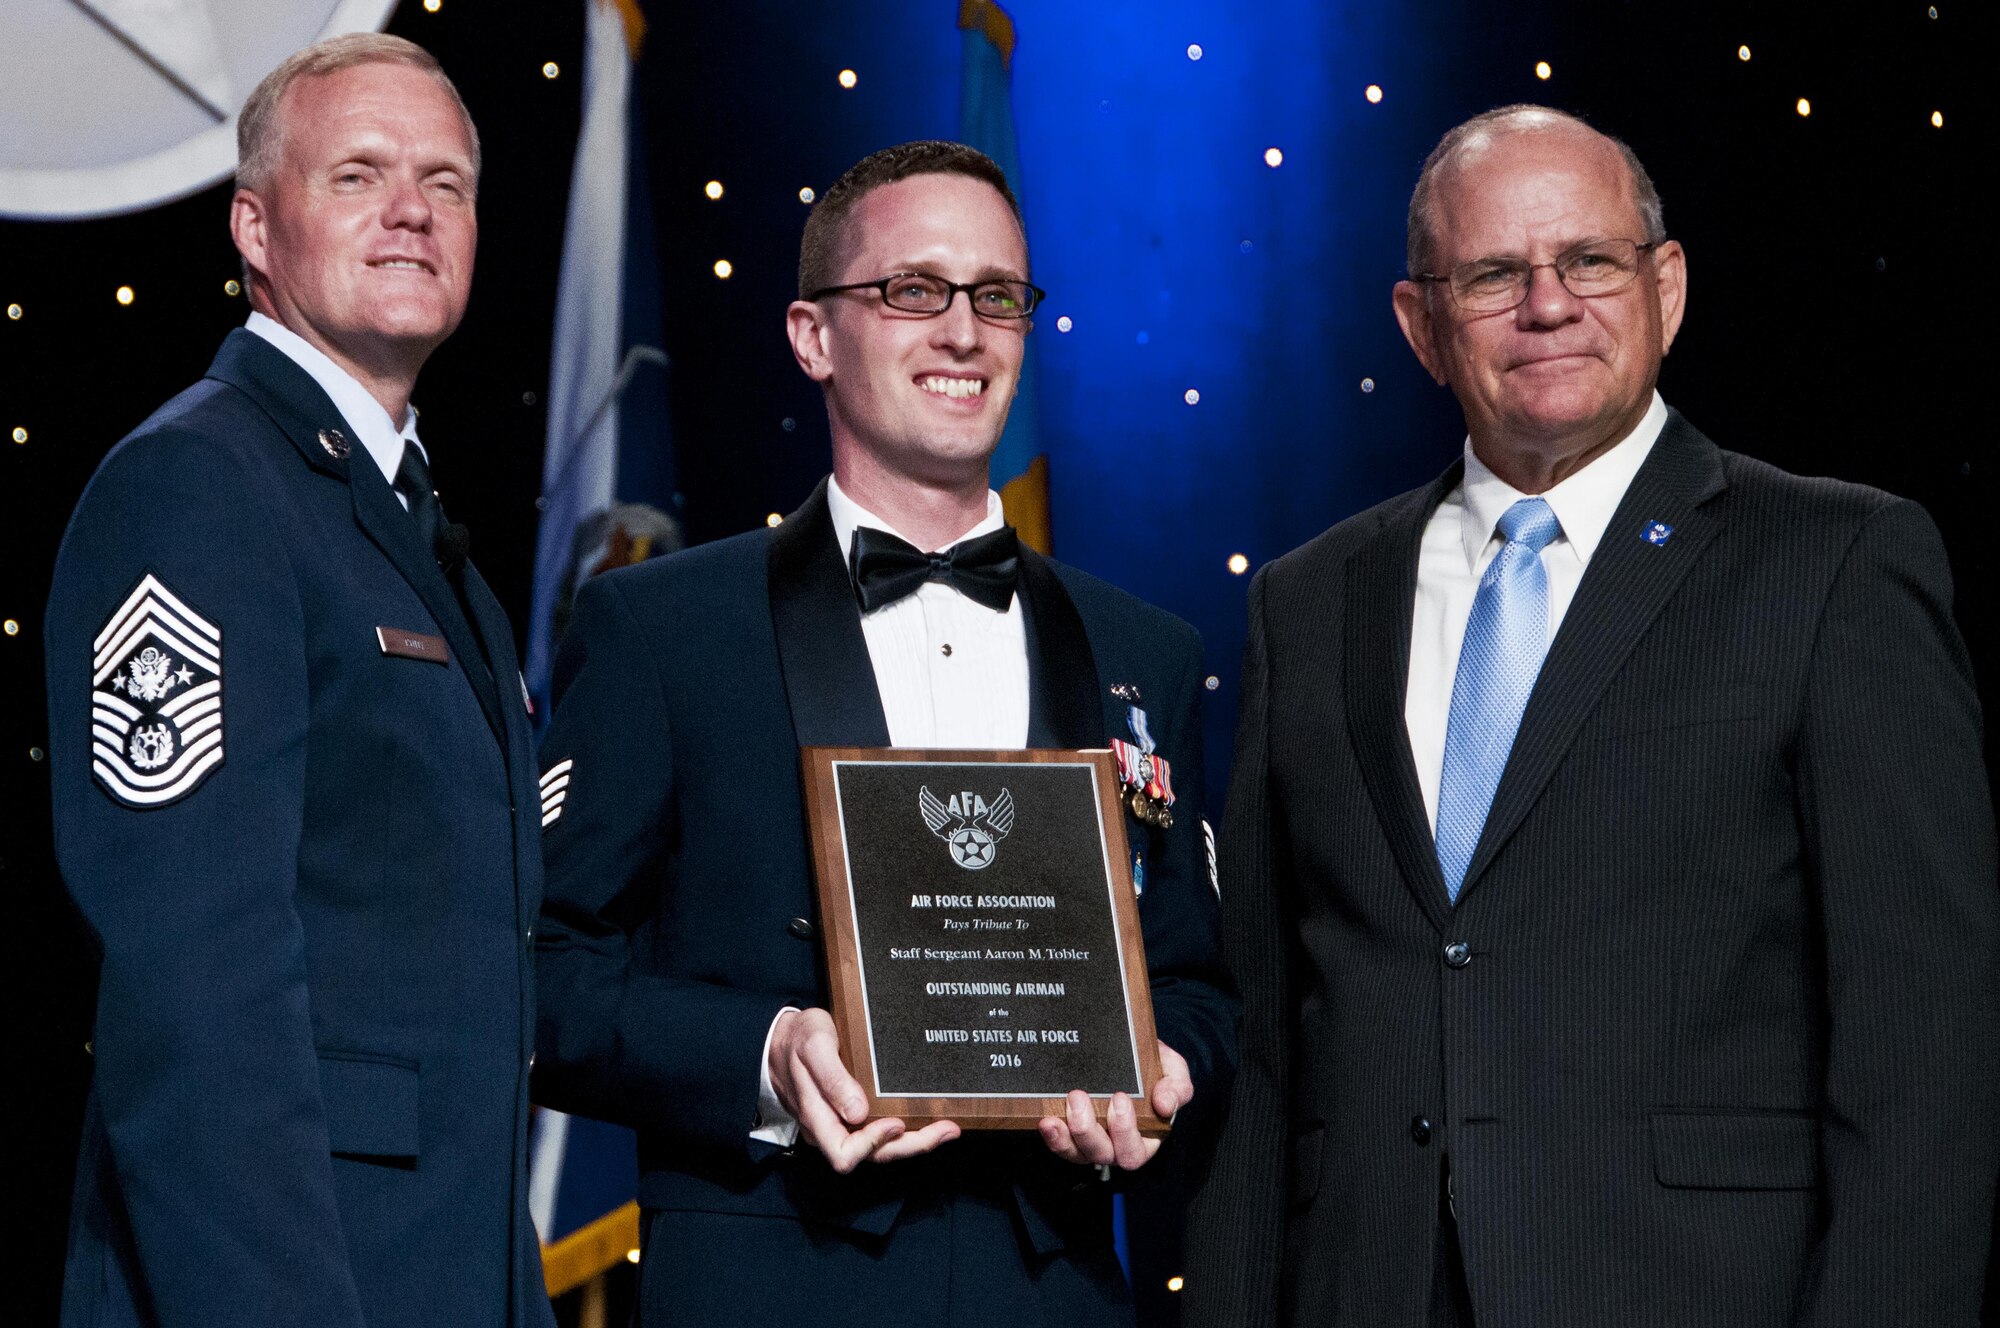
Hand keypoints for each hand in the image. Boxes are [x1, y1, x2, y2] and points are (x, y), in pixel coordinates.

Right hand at [767, 1008, 959, 1172]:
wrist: (783, 1038)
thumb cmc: (797, 1040)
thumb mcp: (814, 1047)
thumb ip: (832, 1079)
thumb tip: (858, 1112)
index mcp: (817, 1119)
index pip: (844, 1153)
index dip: (873, 1144)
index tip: (897, 1122)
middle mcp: (830, 1130)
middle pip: (873, 1156)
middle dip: (912, 1146)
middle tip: (947, 1129)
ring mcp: (841, 1125)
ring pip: (881, 1147)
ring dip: (915, 1140)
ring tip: (947, 1127)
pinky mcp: (851, 1116)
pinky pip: (880, 1132)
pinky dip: (906, 1130)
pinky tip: (925, 1117)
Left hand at [1037, 1040, 1193, 1170]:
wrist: (1126, 1052)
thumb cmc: (1152, 1067)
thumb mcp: (1172, 1070)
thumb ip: (1177, 1086)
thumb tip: (1165, 1106)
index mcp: (1145, 1137)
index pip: (1135, 1151)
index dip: (1125, 1131)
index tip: (1119, 1097)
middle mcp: (1116, 1145)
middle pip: (1103, 1155)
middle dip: (1089, 1130)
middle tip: (1080, 1098)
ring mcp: (1091, 1140)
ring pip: (1078, 1153)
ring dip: (1068, 1133)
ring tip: (1065, 1103)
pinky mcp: (1070, 1134)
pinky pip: (1060, 1144)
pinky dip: (1053, 1136)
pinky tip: (1047, 1120)